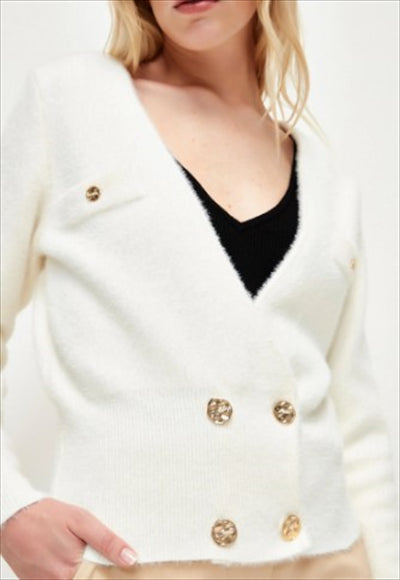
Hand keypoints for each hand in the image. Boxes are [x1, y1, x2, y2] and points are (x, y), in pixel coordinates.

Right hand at [0, 498, 137, 579]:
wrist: (13, 516)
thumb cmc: (46, 516)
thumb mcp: (82, 520)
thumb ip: (107, 541)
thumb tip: (130, 558)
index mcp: (71, 571)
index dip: (111, 572)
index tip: (121, 566)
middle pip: (87, 579)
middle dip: (94, 569)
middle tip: (85, 549)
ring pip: (74, 579)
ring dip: (79, 569)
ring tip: (72, 550)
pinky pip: (56, 579)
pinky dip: (64, 571)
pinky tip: (62, 556)